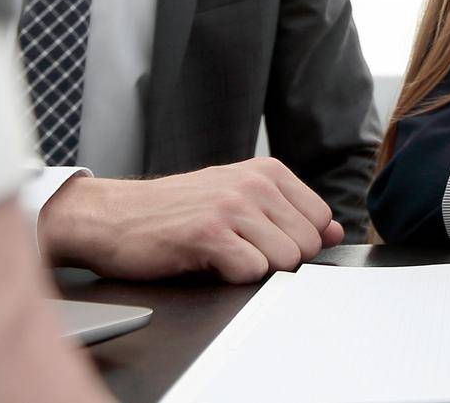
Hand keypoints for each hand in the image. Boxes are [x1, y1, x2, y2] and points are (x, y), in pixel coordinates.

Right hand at [40, 157, 343, 281]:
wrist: (113, 216)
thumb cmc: (174, 210)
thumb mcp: (237, 199)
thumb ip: (291, 213)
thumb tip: (336, 230)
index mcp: (266, 171)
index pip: (321, 219)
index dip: (298, 241)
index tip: (266, 241)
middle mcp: (254, 183)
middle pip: (308, 244)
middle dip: (278, 258)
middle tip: (239, 250)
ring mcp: (232, 206)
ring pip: (286, 259)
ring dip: (255, 269)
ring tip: (222, 254)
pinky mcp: (209, 234)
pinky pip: (253, 272)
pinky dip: (233, 278)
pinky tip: (208, 262)